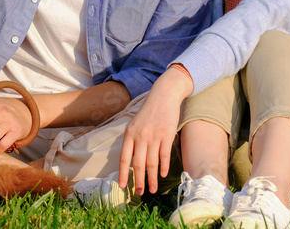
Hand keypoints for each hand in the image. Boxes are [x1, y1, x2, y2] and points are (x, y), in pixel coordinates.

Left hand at [118, 67, 193, 195]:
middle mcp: (140, 136)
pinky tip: (162, 175)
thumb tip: (129, 160)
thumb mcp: (135, 123)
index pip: (124, 158)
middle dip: (138, 180)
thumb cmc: (148, 112)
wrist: (163, 96)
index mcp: (129, 134)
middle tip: (139, 193)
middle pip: (138, 164)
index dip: (123, 173)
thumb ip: (132, 140)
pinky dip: (163, 167)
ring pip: (152, 163)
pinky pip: (164, 156)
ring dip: (151, 179)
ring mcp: (154, 136)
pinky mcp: (167, 135)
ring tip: (153, 190)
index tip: (122, 186)